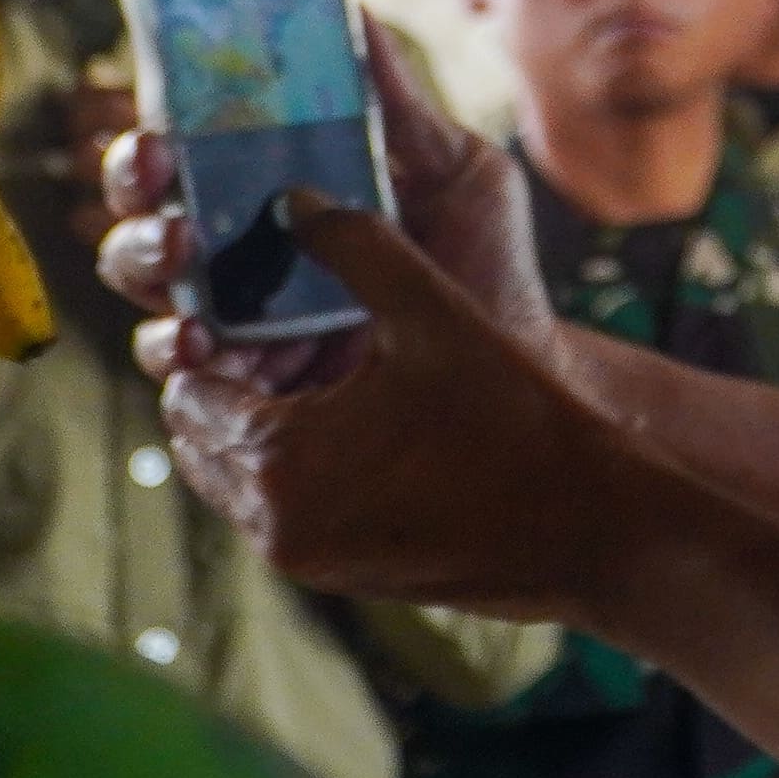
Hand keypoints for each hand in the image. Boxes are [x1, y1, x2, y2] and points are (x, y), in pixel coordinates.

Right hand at [96, 33, 562, 382]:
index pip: (189, 155)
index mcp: (278, 193)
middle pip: (149, 218)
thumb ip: (399, 104)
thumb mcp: (454, 174)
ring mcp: (238, 325)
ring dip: (148, 269)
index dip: (155, 141)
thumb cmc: (484, 266)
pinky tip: (201, 346)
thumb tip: (355, 12)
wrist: (518, 371)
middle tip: (168, 197)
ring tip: (182, 262)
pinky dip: (177, 356)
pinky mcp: (246, 394)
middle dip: (137, 200)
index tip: (160, 134)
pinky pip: (184, 377)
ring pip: (150, 293)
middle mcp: (244, 256)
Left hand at [148, 191, 633, 619]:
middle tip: (265, 323)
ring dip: (254, 425)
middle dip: (224, 380)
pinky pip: (281, 512)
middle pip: (201, 438)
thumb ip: (353, 242)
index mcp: (279, 461)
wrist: (588, 529)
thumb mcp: (432, 309)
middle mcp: (278, 526)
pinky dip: (291, 466)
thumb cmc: (513, 418)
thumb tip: (292, 200)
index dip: (209, 334)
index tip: (238, 291)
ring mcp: (310, 562)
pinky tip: (347, 416)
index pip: (190, 387)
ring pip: (237, 479)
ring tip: (308, 365)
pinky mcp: (344, 577)